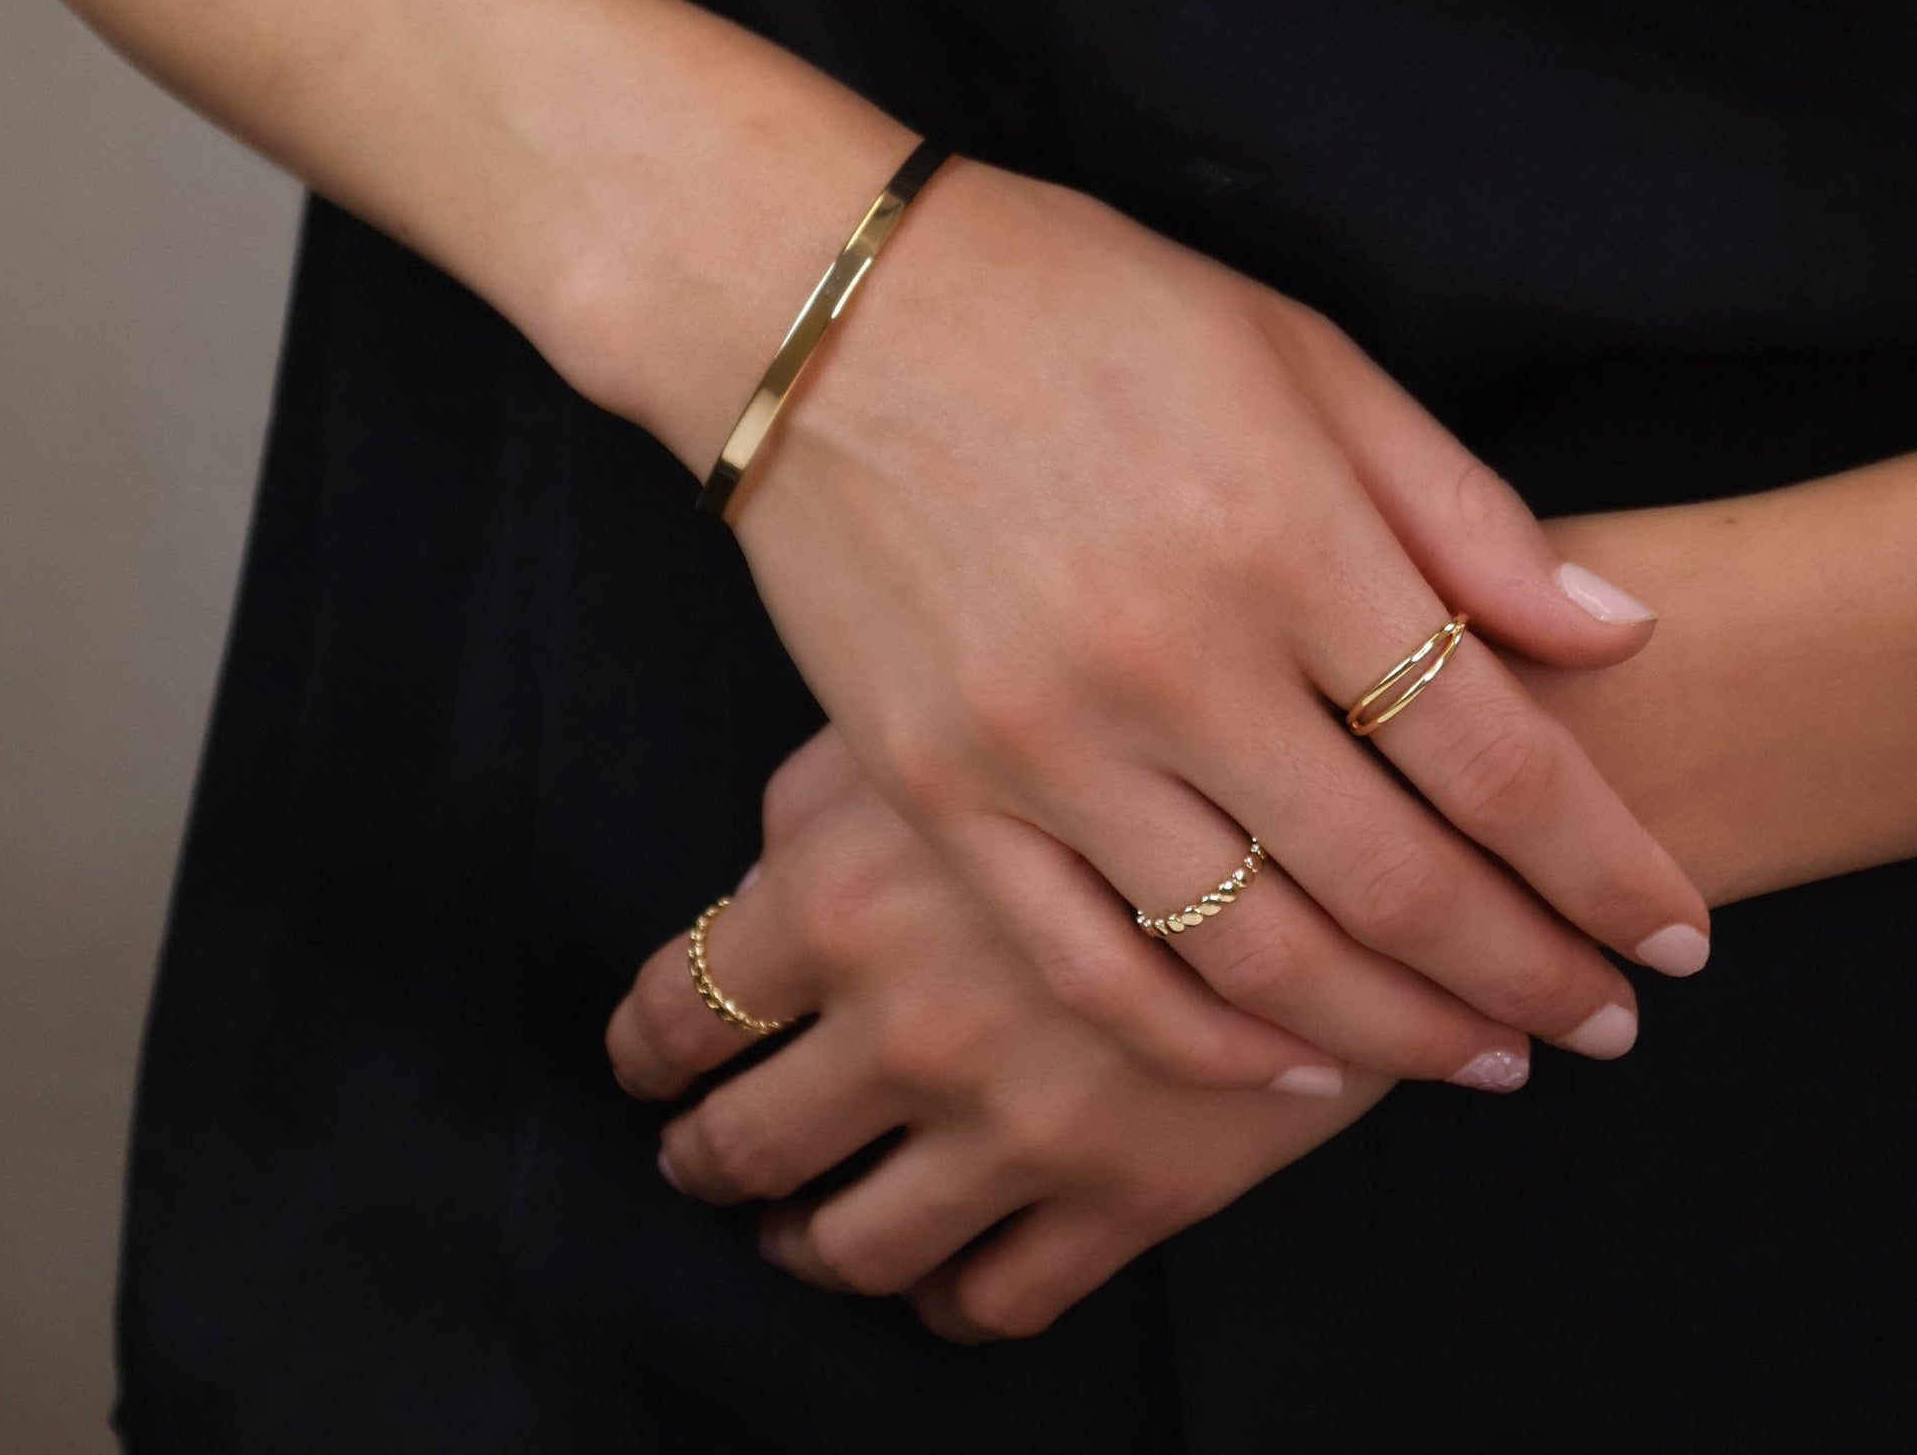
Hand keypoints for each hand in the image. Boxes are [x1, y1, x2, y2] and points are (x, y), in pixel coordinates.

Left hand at [606, 729, 1393, 1341]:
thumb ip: (831, 791)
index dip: (642, 1048)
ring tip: (800, 1231)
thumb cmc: (1134, 702)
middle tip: (699, 1157)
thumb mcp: (962, 700)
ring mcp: (1012, 1123)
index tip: (641, 1065)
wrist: (1358, 771)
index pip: (678, 1011)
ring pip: (854, 1245)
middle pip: (744, 1145)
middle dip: (707, 1159)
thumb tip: (763, 860)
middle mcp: (902, 1022)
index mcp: (837, 893)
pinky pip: (997, 1300)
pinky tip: (937, 1277)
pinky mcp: (1126, 1194)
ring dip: (808, 1244)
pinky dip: (945, 1300)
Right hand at [720, 160, 1708, 1084]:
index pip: (1495, 758)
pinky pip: (1091, 967)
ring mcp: (1040, 742)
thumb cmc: (1070, 305)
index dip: (1604, 870)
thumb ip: (1456, 506)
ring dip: (1398, 1036)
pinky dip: (1208, 1048)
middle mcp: (1170, 662)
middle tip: (1597, 1024)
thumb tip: (1612, 629)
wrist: (820, 320)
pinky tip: (1293, 1064)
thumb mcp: (1294, 354)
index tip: (1666, 938)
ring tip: (1479, 1061)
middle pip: (1399, 887)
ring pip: (1257, 961)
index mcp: (1281, 535)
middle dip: (1529, 977)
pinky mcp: (936, 790)